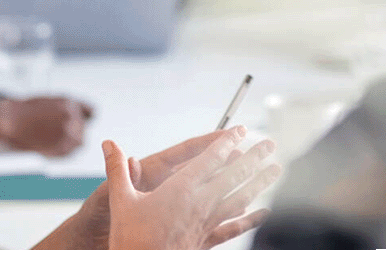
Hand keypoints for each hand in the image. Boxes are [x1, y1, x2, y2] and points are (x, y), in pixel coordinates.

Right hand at [0, 96, 93, 156]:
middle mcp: (73, 117)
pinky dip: (61, 152)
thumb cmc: (25, 112)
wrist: (10, 123)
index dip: (84, 117)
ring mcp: (68, 133)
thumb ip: (67, 109)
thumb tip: (79, 116)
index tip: (81, 122)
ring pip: (79, 141)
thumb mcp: (49, 101)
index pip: (91, 112)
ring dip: (68, 142)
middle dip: (73, 130)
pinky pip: (70, 152)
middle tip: (55, 132)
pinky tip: (47, 146)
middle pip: (83, 128)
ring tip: (50, 139)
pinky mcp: (62, 148)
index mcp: (70, 103)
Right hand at [103, 127, 280, 248]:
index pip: (210, 159)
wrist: (142, 266)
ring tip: (276, 169)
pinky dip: (251, 220)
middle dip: (253, 157)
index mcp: (180, 190)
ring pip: (240, 198)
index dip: (227, 142)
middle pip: (233, 175)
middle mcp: (200, 204)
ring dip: (260, 182)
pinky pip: (235, 228)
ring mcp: (207, 223)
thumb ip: (117, 170)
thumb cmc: (131, 238)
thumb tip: (109, 144)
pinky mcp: (208, 240)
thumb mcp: (120, 200)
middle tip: (270, 144)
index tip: (242, 131)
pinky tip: (265, 213)